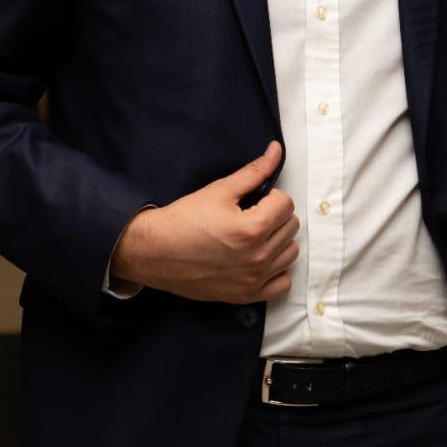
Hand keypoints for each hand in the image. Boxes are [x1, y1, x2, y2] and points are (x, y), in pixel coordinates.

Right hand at [109, 141, 299, 303]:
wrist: (155, 252)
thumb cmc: (183, 221)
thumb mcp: (219, 191)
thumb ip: (253, 172)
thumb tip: (276, 151)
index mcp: (252, 229)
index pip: (286, 203)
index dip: (270, 196)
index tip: (253, 200)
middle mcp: (257, 257)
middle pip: (291, 227)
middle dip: (275, 215)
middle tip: (252, 214)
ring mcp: (253, 279)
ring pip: (291, 253)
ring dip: (278, 240)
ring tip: (255, 235)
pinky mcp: (246, 295)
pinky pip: (282, 283)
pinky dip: (276, 270)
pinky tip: (259, 259)